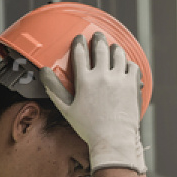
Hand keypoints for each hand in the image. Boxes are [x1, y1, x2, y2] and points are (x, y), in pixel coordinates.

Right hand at [43, 32, 145, 173]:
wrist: (113, 140)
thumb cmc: (89, 128)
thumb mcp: (67, 109)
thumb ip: (54, 89)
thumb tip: (43, 73)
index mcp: (85, 80)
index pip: (80, 53)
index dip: (79, 42)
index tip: (79, 39)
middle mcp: (103, 76)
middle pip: (100, 47)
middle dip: (98, 38)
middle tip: (98, 36)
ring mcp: (119, 79)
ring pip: (118, 53)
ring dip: (114, 48)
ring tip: (113, 47)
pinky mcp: (132, 85)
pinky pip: (132, 66)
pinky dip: (128, 63)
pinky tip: (125, 65)